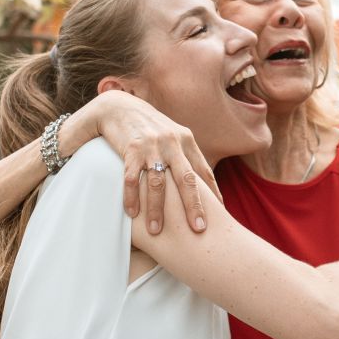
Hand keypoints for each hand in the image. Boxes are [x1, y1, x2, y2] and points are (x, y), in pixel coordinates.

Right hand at [92, 91, 217, 233]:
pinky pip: (131, 179)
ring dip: (157, 210)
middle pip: (187, 179)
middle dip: (193, 206)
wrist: (118, 107)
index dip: (213, 193)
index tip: (220, 213)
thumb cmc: (148, 127)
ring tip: (157, 230)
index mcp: (186, 141)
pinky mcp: (130, 149)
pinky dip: (131, 197)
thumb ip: (185, 155)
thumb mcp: (172, 136)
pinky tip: (132, 214)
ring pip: (157, 183)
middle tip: (198, 229)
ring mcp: (151, 146)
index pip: (204, 171)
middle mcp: (172, 142)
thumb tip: (203, 181)